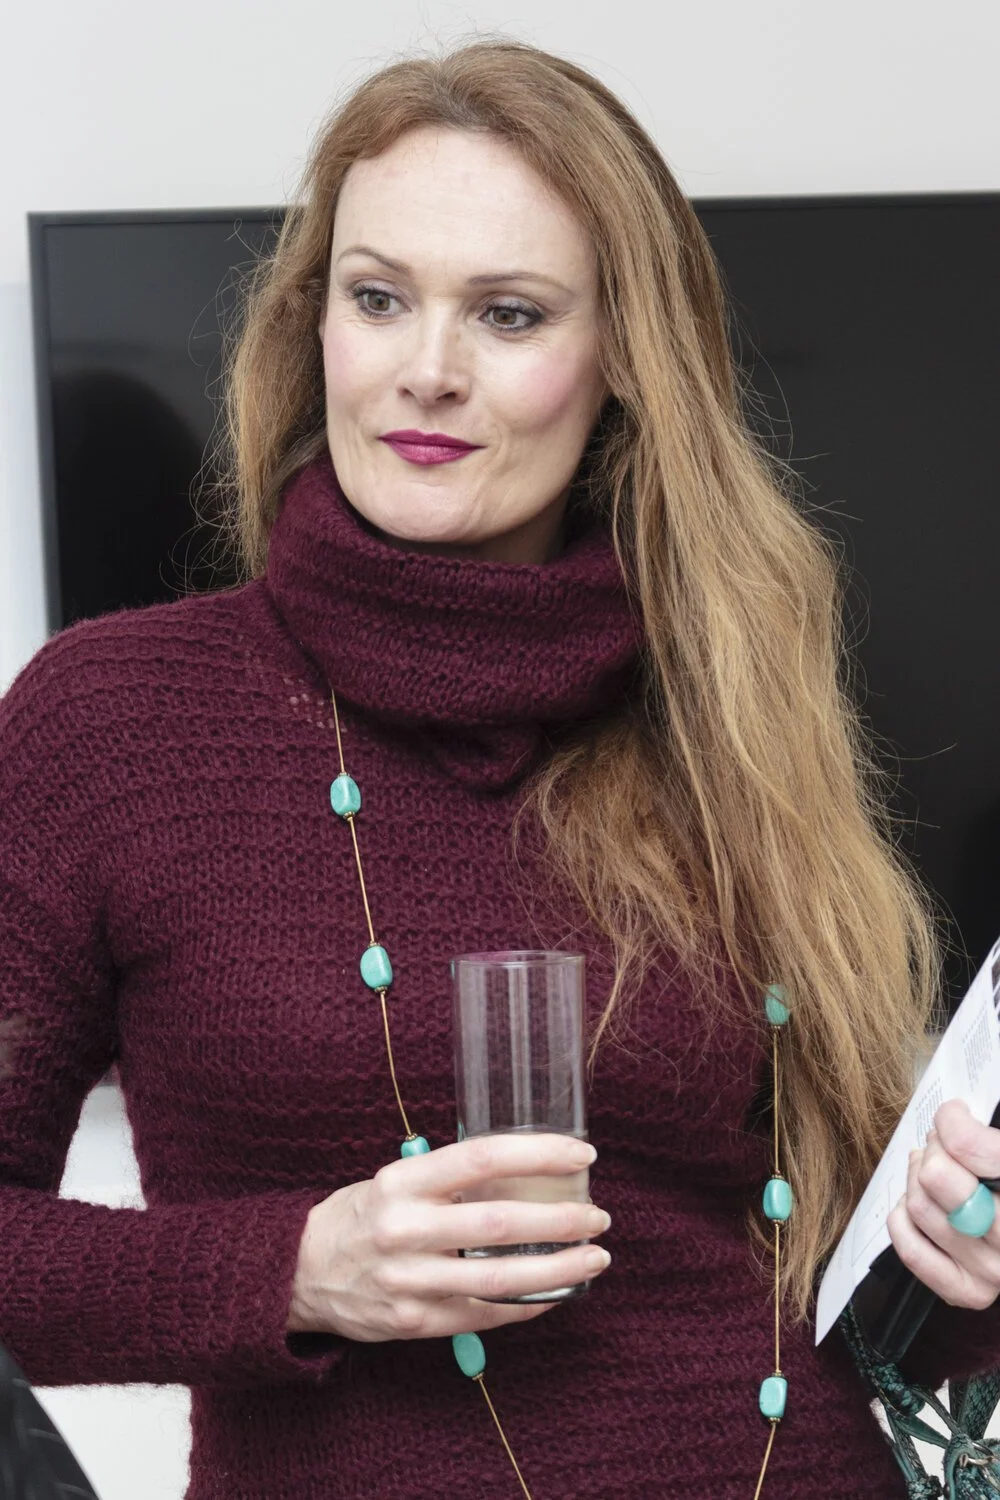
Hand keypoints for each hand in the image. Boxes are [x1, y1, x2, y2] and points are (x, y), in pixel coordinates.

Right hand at [287, 1133, 611, 1341]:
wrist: (300, 1273)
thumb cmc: (362, 1217)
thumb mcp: (396, 1181)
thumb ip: (451, 1180)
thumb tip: (527, 1173)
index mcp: (401, 1182)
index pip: (481, 1158)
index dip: (537, 1154)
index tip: (581, 1154)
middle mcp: (403, 1230)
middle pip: (499, 1223)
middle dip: (560, 1220)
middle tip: (598, 1215)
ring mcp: (408, 1281)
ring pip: (499, 1279)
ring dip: (558, 1269)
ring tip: (594, 1257)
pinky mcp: (414, 1322)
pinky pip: (485, 1315)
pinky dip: (528, 1305)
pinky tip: (558, 1292)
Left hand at [887, 1099, 999, 1310]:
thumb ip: (983, 1140)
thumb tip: (951, 1116)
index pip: (968, 1146)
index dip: (953, 1120)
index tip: (955, 1114)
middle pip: (936, 1177)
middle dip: (935, 1150)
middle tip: (943, 1144)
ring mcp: (991, 1271)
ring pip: (919, 1206)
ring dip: (917, 1180)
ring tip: (933, 1170)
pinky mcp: (967, 1291)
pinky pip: (910, 1249)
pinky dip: (905, 1219)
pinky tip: (923, 1204)